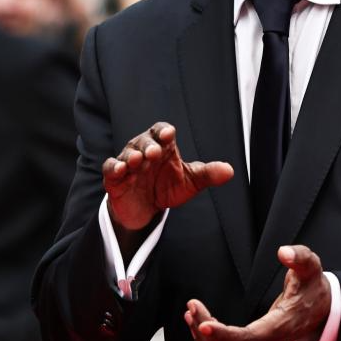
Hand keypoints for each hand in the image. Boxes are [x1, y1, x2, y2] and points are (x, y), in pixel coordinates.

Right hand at [103, 122, 232, 230]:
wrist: (147, 209)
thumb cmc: (168, 187)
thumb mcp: (190, 181)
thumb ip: (208, 174)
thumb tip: (229, 171)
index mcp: (163, 147)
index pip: (161, 131)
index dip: (163, 131)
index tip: (168, 135)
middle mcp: (144, 151)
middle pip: (143, 140)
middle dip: (148, 145)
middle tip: (153, 152)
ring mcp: (128, 164)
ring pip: (126, 153)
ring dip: (131, 156)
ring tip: (136, 161)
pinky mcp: (115, 178)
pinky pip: (111, 168)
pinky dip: (114, 168)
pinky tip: (121, 170)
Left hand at [184, 245, 330, 340]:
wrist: (320, 309)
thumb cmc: (312, 286)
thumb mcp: (311, 267)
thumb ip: (300, 257)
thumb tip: (283, 252)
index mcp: (282, 326)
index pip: (249, 338)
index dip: (224, 335)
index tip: (203, 325)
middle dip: (205, 330)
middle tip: (192, 306)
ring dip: (202, 339)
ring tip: (191, 313)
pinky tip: (200, 323)